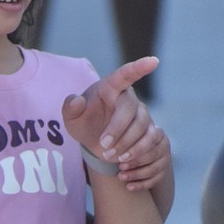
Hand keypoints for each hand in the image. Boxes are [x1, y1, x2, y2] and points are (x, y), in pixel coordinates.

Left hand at [62, 56, 158, 172]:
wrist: (96, 144)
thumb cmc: (84, 123)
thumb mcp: (72, 119)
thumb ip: (70, 108)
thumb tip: (76, 102)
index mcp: (111, 88)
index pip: (125, 75)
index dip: (139, 68)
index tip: (154, 61)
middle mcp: (130, 99)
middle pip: (132, 110)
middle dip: (118, 130)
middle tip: (103, 146)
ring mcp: (143, 115)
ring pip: (144, 128)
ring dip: (128, 145)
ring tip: (110, 157)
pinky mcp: (151, 131)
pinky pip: (153, 141)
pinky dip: (139, 154)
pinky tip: (124, 163)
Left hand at [115, 123, 171, 193]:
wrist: (130, 151)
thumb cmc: (121, 139)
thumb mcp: (117, 132)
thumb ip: (113, 130)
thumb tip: (104, 140)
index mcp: (152, 128)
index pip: (145, 133)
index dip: (127, 142)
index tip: (112, 150)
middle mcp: (162, 141)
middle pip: (152, 152)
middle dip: (134, 161)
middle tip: (119, 165)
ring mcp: (164, 158)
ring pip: (154, 168)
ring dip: (136, 174)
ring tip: (120, 176)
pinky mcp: (163, 172)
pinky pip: (155, 180)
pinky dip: (141, 184)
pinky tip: (128, 186)